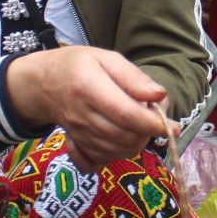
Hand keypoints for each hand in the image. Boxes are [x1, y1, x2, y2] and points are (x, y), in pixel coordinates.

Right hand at [7, 47, 169, 171]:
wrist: (43, 83)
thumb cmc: (78, 65)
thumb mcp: (106, 58)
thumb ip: (133, 77)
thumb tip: (159, 96)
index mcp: (88, 87)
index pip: (126, 114)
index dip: (153, 124)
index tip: (173, 126)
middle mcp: (81, 114)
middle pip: (124, 136)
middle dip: (148, 132)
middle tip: (154, 118)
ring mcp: (78, 133)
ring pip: (117, 151)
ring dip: (137, 142)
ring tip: (140, 123)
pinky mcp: (77, 145)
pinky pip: (104, 159)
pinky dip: (121, 152)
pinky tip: (124, 137)